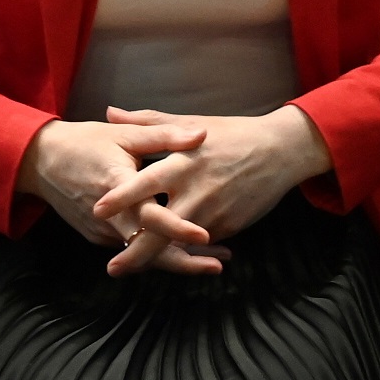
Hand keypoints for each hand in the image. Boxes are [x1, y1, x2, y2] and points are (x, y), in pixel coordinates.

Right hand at [14, 116, 218, 269]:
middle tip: (219, 265)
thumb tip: (202, 135)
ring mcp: (102, 232)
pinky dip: (155, 251)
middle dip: (185, 262)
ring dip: (175, 258)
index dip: (177, 228)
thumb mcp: (126, 134)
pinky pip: (130, 247)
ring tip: (213, 261)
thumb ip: (165, 135)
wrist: (40, 161)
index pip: (150, 215)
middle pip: (149, 250)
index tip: (205, 237)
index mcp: (118, 188)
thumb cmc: (86, 142)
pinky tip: (182, 251)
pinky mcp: (98, 236)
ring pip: (141, 253)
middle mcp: (110, 217)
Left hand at [93, 105, 332, 276]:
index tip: (98, 210)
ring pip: (179, 243)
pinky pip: (199, 242)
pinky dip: (183, 248)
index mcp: (184, 161)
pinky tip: (170, 253)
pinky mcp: (228, 226)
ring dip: (156, 257)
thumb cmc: (232, 134)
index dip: (123, 197)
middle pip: (162, 229)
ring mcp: (214, 212)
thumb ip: (148, 122)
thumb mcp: (192, 122)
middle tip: (112, 268)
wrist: (281, 151)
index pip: (148, 182)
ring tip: (130, 265)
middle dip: (135, 253)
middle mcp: (197, 190)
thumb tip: (110, 112)